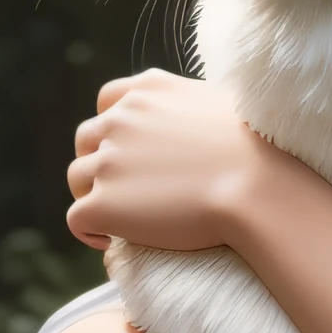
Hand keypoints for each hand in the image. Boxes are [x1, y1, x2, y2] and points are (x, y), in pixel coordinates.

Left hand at [64, 69, 314, 252]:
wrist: (255, 185)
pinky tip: (109, 241)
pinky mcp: (103, 203)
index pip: (108, 100)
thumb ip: (187, 105)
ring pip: (77, 178)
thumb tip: (187, 121)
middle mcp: (120, 118)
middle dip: (99, 162)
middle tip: (125, 191)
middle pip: (87, 139)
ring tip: (119, 218)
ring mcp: (107, 160)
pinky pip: (76, 218)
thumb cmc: (254, 149)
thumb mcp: (219, 102)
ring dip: (92, 195)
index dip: (114, 128)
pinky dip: (89, 231)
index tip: (130, 153)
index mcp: (147, 90)